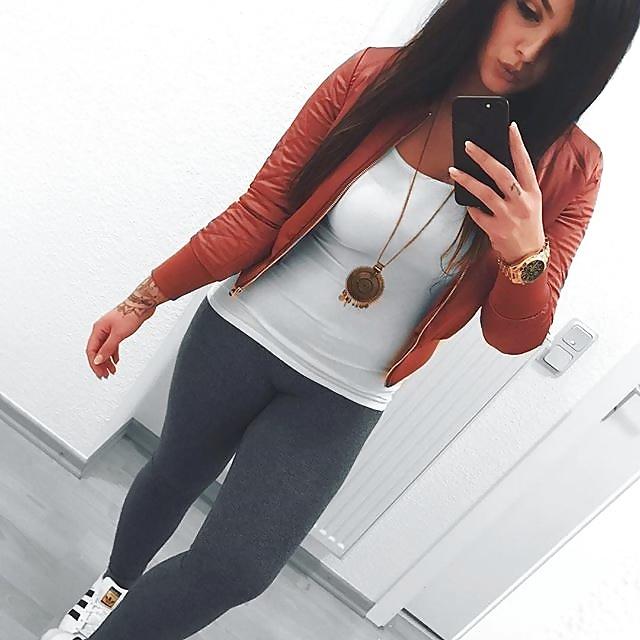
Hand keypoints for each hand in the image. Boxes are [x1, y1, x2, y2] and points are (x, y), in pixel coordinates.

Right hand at [86, 301, 154, 379]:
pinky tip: (116, 361)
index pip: (91, 350)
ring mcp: (109, 330)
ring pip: (104, 349)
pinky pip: (111, 345)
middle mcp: (101, 329)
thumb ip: (108, 348)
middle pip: (97, 351)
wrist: (142, 304)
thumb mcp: (118, 334)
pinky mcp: (117, 331)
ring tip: (111, 371)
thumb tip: (98, 360)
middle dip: (100, 364)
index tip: (99, 373)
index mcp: (98, 329)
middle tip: (104, 375)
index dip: (94, 363)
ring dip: (107, 361)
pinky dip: (113, 354)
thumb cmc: (130, 314)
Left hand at [448, 121, 545, 263]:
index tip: (509, 127)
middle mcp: (521, 202)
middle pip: (500, 173)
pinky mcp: (495, 229)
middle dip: (483, 157)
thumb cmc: (527, 225)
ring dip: (466, 180)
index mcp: (532, 192)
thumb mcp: (530, 202)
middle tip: (468, 145)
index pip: (525, 162)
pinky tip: (466, 201)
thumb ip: (517, 185)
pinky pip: (476, 213)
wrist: (528, 255)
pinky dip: (470, 207)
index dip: (517, 144)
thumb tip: (494, 165)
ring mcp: (507, 216)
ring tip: (453, 170)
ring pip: (483, 192)